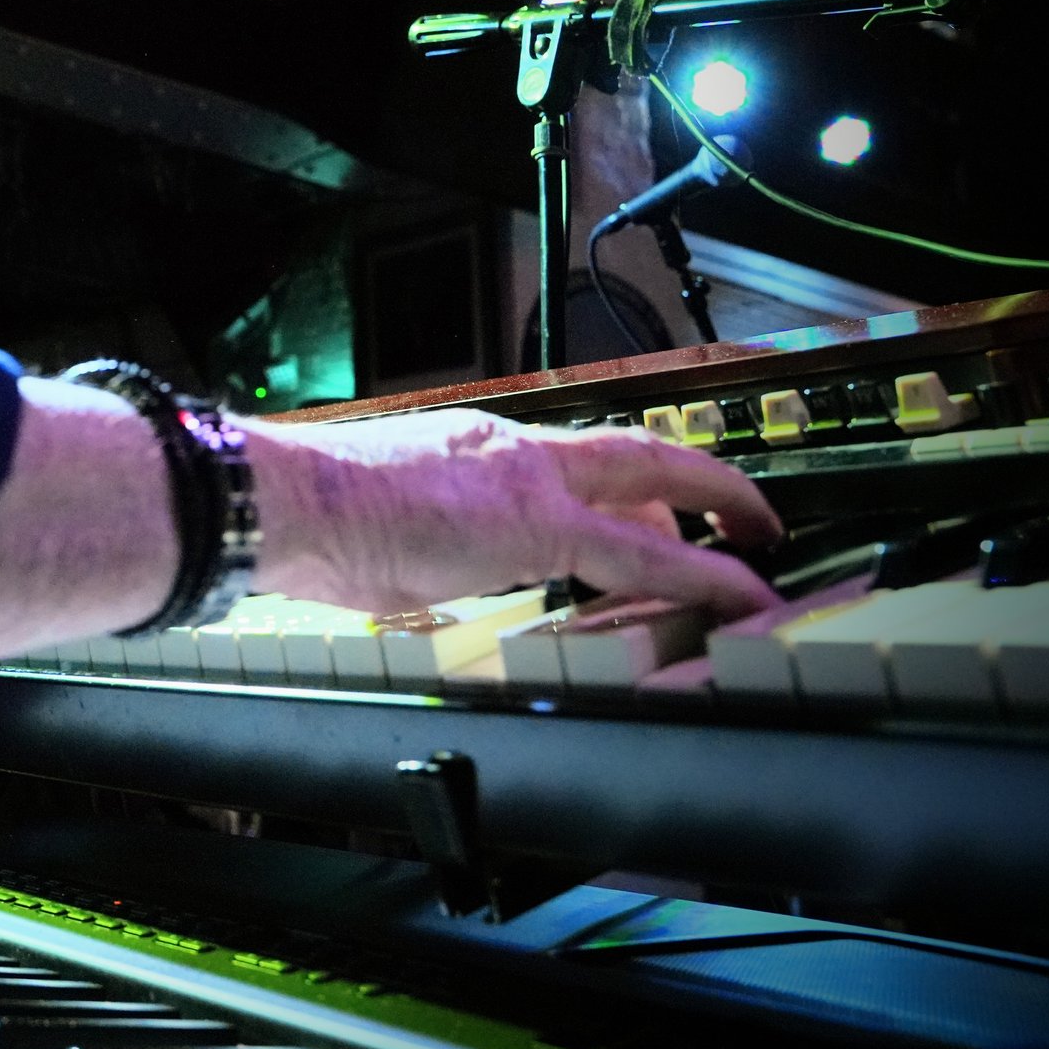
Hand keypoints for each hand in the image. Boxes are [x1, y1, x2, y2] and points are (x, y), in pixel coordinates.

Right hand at [241, 408, 783, 619]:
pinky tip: (746, 597)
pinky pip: (648, 553)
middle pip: (634, 454)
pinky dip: (709, 575)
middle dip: (702, 482)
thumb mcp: (385, 519)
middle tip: (748, 515)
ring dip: (713, 529)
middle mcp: (514, 451)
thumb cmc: (312, 518)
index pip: (571, 461)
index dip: (623, 481)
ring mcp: (532, 483)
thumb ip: (427, 541)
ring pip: (654, 494)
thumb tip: (425, 574)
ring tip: (757, 569)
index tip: (654, 501)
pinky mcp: (541, 527)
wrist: (291, 500)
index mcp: (475, 450)